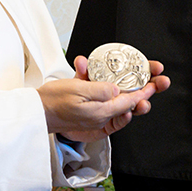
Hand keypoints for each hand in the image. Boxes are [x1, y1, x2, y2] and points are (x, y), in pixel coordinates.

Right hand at [38, 57, 168, 142]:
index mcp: (101, 112)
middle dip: (144, 92)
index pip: (130, 101)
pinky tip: (98, 76)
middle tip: (156, 82)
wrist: (35, 112)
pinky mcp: (87, 110)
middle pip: (129, 103)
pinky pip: (101, 99)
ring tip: (140, 82)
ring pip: (117, 101)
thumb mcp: (77, 91)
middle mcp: (101, 115)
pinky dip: (103, 86)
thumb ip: (100, 91)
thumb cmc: (52, 102)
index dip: (145, 91)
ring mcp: (95, 114)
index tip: (154, 83)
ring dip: (127, 90)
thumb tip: (117, 90)